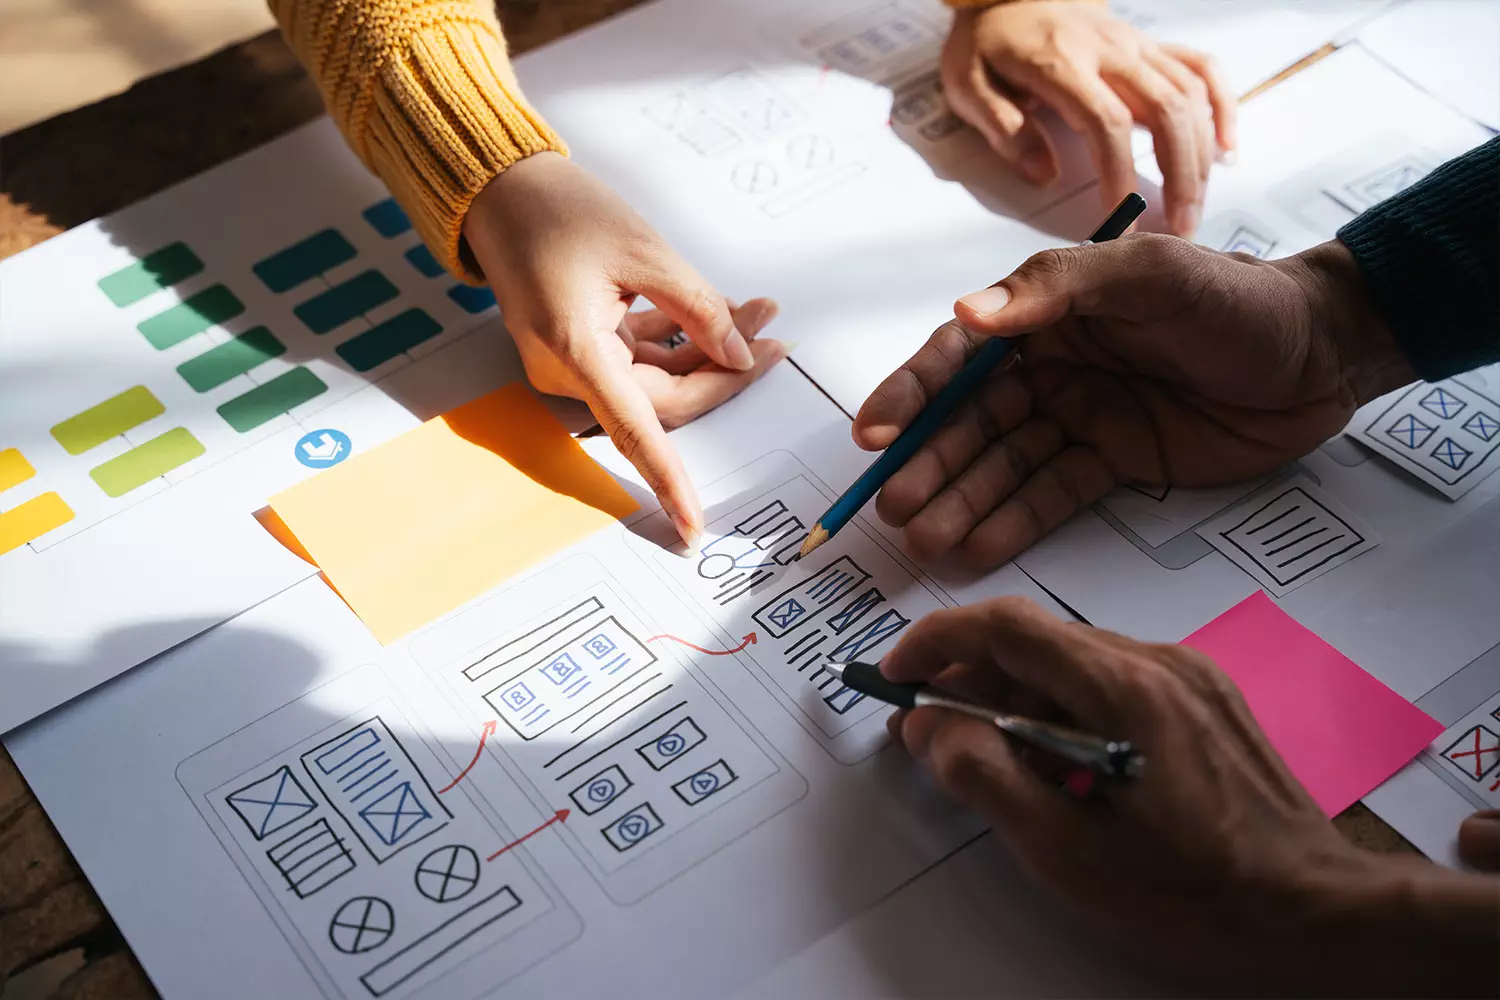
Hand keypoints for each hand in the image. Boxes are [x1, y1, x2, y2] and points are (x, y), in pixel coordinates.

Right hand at [464, 152, 785, 544]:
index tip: (691, 526)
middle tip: (774, 335)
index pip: (634, 431)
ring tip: (758, 312)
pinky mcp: (579, 350)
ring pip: (657, 382)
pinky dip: (679, 343)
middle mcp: (565, 371)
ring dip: (708, 354)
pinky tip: (719, 315)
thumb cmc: (559, 210)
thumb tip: (741, 356)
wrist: (501, 191)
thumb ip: (699, 307)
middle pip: (663, 402)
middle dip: (723, 373)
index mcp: (574, 349)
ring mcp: (571, 364)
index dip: (668, 481)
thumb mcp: (644, 250)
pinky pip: (639, 362)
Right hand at [853, 235, 1414, 568]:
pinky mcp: (1112, 463)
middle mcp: (1051, 365)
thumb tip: (969, 312)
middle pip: (972, 420)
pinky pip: (1051, 495)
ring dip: (959, 502)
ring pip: (1003, 466)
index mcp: (1048, 312)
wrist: (1324, 355)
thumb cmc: (1237, 301)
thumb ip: (1058, 289)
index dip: (913, 393)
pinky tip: (973, 548)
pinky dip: (1011, 522)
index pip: (961, 354)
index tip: (873, 435)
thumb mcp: (1151, 275)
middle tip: (893, 508)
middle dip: (929, 464)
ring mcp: (1079, 417)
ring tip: (922, 542)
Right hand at [882, 597, 1499, 992]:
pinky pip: (1111, 681)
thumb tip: (928, 724)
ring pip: (1073, 661)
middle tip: (924, 728)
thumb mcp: (1066, 851)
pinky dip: (1061, 706)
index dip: (935, 641)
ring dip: (1014, 694)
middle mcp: (1158, 661)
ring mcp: (1188, 676)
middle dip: (968, 676)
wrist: (1315, 911)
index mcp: (1124, 688)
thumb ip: (984, 776)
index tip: (893, 677)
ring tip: (982, 750)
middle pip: (1038, 640)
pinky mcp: (1205, 698)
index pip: (1007, 626)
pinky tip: (1051, 758)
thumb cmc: (1190, 893)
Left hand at [941, 2, 1235, 235]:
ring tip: (1195, 205)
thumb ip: (1003, 128)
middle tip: (1179, 226)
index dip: (1120, 175)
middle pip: (1166, 110)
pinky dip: (1222, 107)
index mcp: (1063, 63)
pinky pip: (1202, 69)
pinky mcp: (1153, 46)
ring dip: (1200, 154)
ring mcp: (1138, 45)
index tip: (1122, 219)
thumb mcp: (970, 86)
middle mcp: (1111, 51)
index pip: (1106, 123)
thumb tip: (1043, 173)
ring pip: (1190, 95)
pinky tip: (1227, 148)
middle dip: (1179, 173)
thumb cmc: (989, 45)